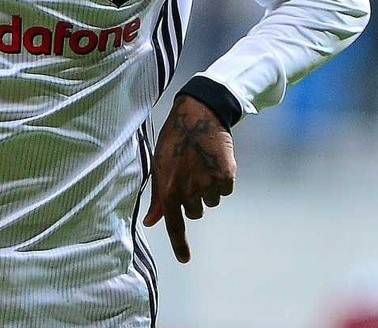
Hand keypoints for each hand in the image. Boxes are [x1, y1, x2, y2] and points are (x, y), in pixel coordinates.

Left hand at [142, 94, 235, 262]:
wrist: (199, 116)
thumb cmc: (174, 141)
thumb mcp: (159, 166)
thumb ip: (157, 197)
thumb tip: (151, 221)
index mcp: (168, 189)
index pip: (174, 224)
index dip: (179, 244)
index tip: (184, 260)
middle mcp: (188, 191)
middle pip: (195, 213)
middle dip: (193, 200)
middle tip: (190, 174)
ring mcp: (208, 185)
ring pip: (211, 202)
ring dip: (208, 189)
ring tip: (201, 164)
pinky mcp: (226, 177)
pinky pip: (225, 191)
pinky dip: (222, 181)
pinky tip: (214, 162)